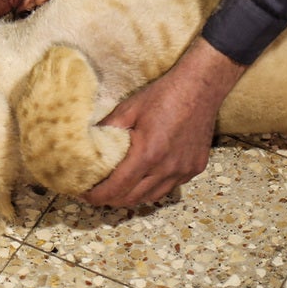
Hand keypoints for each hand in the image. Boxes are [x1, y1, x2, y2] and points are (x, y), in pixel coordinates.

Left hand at [82, 43, 244, 207]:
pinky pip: (169, 187)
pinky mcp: (195, 168)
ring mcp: (183, 171)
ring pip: (152, 197)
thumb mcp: (129, 108)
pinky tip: (144, 178)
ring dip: (132, 197)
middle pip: (132, 198)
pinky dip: (153, 188)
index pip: (117, 187)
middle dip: (111, 200)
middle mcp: (167, 168)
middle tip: (97, 193)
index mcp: (148, 154)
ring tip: (118, 189)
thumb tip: (88, 142)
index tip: (85, 195)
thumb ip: (108, 127)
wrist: (200, 87)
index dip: (98, 195)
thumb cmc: (164, 95)